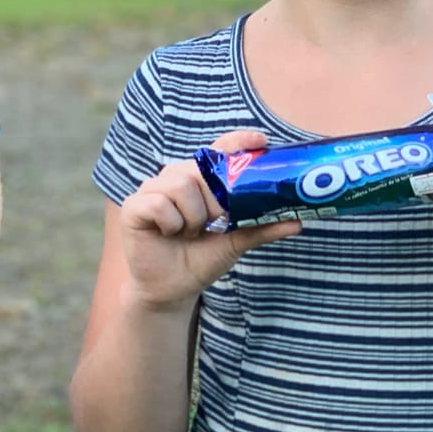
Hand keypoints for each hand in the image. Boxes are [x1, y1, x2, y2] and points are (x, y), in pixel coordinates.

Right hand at [118, 129, 300, 310]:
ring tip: (189, 232)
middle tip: (214, 222)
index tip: (260, 141)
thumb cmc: (199, 260)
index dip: (237, 142)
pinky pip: (160, 204)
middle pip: (200, 170)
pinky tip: (168, 234)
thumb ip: (261, 228)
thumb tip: (298, 222)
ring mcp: (152, 190)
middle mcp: (175, 177)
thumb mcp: (235, 242)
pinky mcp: (134, 206)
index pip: (218, 150)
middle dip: (215, 200)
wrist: (172, 291)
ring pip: (181, 186)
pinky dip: (171, 223)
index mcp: (199, 180)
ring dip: (192, 217)